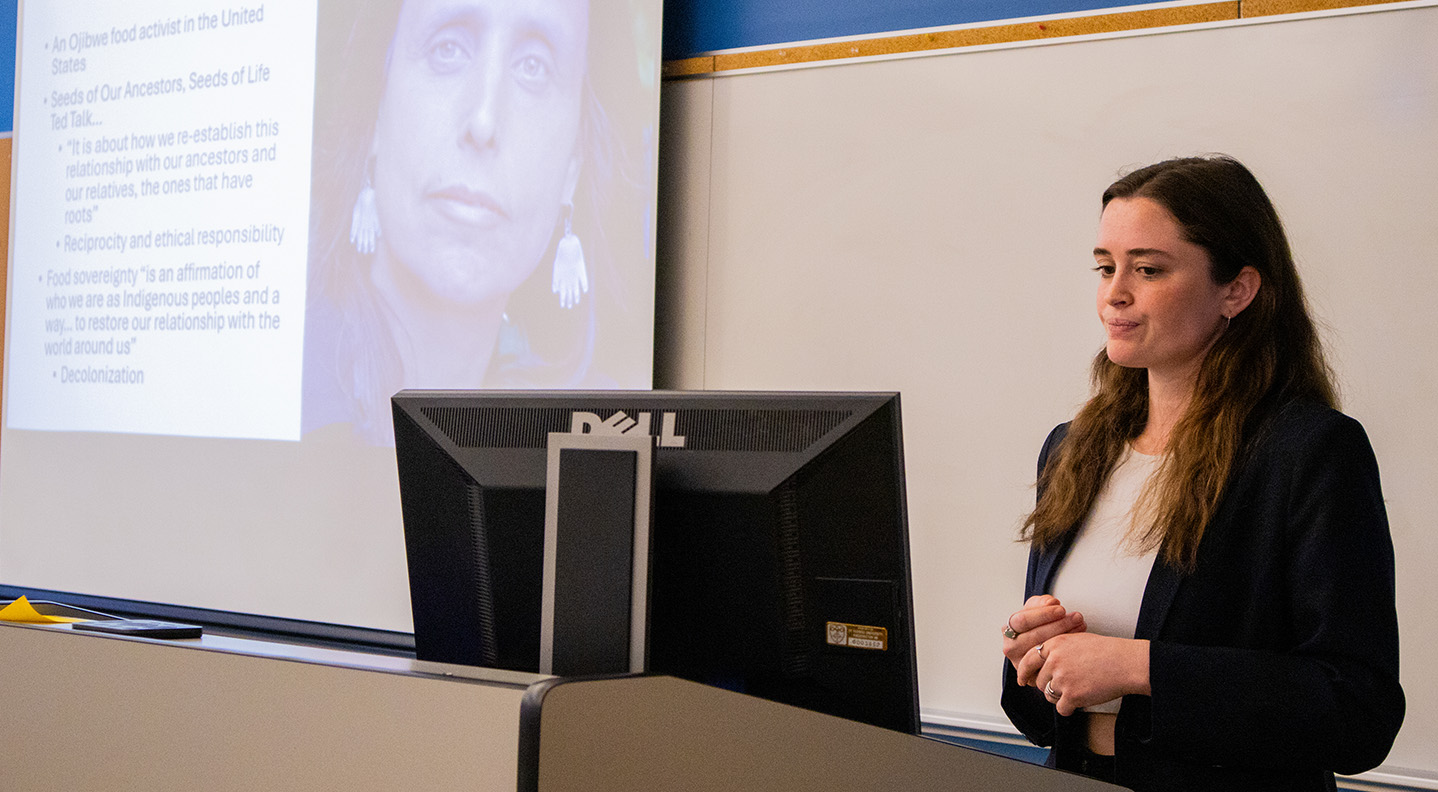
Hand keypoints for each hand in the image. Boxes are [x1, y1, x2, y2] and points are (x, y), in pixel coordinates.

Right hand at [1002, 595, 1085, 675]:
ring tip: (1080, 625)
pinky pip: (1050, 664)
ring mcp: (1021, 664)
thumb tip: (1051, 602)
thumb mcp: (1035, 611)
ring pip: (1043, 650)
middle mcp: (1010, 648)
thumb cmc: (1037, 626)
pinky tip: (1077, 642)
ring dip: (1065, 636)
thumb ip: (1041, 603)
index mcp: (1008, 630)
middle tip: (1076, 617)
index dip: (1043, 614)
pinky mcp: (1033, 676)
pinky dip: (1065, 651)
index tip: (1061, 608)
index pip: (1023, 620)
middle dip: (1059, 624)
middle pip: (1035, 636)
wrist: (1035, 647)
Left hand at [1027, 632, 1150, 716]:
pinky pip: (1061, 708)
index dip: (1023, 672)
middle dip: (1050, 686)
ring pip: (1048, 695)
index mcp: (1054, 644)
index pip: (1028, 659)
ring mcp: (1061, 678)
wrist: (1125, 663)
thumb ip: (1057, 650)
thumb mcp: (1076, 640)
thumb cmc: (1106, 652)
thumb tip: (1043, 663)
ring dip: (1060, 696)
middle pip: (1039, 681)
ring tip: (1078, 689)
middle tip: (1067, 685)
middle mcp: (1054, 660)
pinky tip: (1081, 700)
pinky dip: (1070, 708)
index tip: (1022, 679)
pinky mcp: (1071, 695)